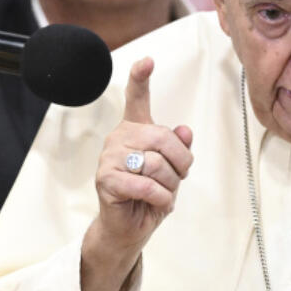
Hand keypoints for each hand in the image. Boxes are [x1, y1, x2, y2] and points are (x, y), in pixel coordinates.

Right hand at [79, 58, 192, 290]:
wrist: (129, 229)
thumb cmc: (151, 196)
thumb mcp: (173, 171)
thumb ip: (179, 149)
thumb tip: (184, 130)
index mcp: (135, 130)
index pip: (136, 98)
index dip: (141, 78)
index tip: (147, 61)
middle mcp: (119, 138)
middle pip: (163, 138)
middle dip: (181, 163)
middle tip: (177, 180)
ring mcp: (109, 158)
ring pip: (156, 163)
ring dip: (170, 184)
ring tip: (162, 193)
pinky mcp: (106, 180)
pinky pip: (146, 185)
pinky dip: (159, 198)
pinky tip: (154, 203)